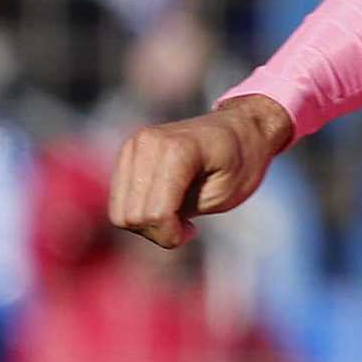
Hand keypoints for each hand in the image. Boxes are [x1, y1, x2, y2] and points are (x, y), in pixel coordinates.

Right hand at [107, 95, 293, 249]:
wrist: (241, 127)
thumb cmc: (242, 162)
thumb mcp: (222, 196)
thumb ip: (181, 212)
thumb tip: (144, 223)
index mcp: (178, 151)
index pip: (156, 213)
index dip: (171, 234)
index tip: (192, 232)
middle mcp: (147, 143)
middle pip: (131, 216)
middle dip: (159, 232)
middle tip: (185, 227)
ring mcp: (133, 145)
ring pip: (120, 213)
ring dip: (147, 225)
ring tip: (176, 217)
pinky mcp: (127, 153)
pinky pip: (120, 200)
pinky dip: (139, 212)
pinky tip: (165, 206)